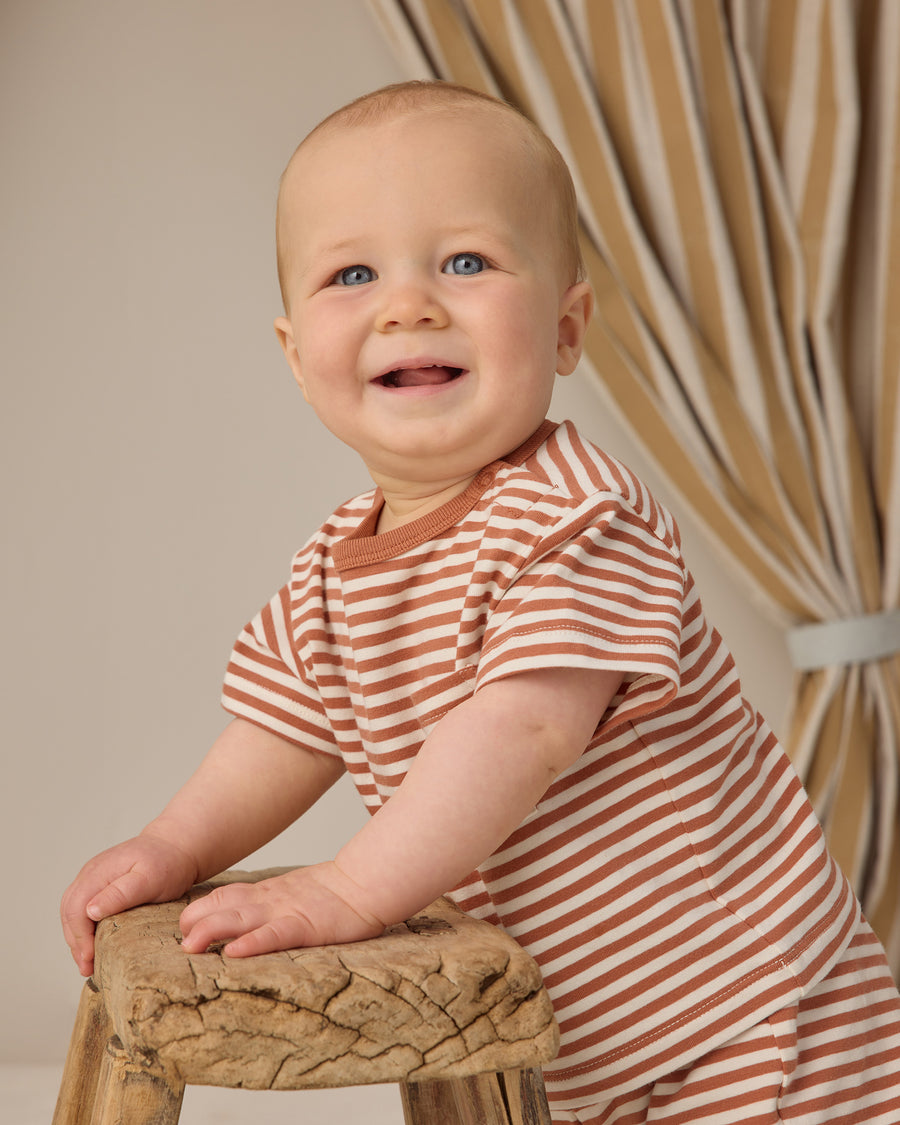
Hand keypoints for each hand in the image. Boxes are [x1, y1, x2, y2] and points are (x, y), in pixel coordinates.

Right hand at [61, 834, 197, 976]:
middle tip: (87, 968)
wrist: (177, 846)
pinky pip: (83, 908)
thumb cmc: (167, 863)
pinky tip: (94, 943)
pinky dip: (84, 928)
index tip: (89, 959)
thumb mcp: (149, 879)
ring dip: (77, 938)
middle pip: (70, 912)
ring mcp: (94, 878)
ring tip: (87, 962)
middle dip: (75, 942)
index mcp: (98, 872)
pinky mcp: (101, 884)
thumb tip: (90, 911)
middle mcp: (91, 874)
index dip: (80, 937)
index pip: (75, 909)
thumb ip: (120, 894)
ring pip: (73, 911)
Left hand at [179, 863, 385, 957]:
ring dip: (213, 931)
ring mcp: (286, 912)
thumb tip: (238, 919)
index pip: (223, 896)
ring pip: (242, 919)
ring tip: (189, 946)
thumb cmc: (330, 895)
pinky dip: (253, 943)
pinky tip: (235, 952)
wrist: (365, 883)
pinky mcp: (306, 927)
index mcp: (266, 893)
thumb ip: (267, 904)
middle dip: (197, 922)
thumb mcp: (291, 894)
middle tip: (179, 940)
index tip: (182, 925)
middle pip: (224, 906)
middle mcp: (269, 900)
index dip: (199, 909)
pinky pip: (274, 935)